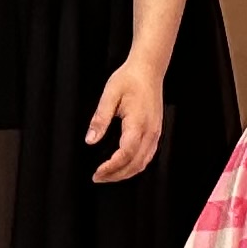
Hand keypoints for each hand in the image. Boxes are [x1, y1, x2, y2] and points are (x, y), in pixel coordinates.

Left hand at [84, 60, 165, 183]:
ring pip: (143, 162)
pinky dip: (136, 166)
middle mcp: (150, 131)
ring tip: (109, 175)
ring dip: (126, 173)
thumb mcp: (109, 95)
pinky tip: (124, 166)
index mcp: (138, 123)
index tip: (97, 172)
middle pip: (135, 164)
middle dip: (116, 175)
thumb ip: (100, 119)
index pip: (125, 154)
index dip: (111, 167)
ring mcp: (155, 132)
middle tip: (98, 177)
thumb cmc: (129, 79)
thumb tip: (90, 140)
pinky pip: (148, 155)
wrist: (149, 69)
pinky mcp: (156, 131)